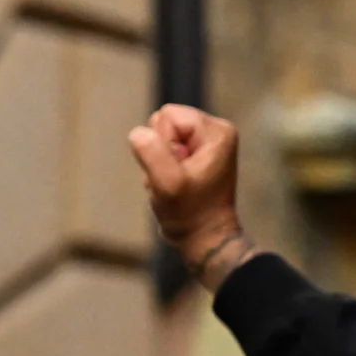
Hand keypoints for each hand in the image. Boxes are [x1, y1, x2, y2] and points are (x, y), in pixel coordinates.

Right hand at [126, 104, 259, 289]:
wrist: (205, 239)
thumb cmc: (190, 214)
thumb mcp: (168, 185)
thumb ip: (152, 154)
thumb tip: (138, 133)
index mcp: (217, 132)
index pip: (167, 116)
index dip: (161, 144)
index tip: (175, 170)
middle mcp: (216, 131)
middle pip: (164, 121)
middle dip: (159, 151)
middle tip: (173, 178)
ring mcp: (208, 142)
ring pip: (162, 135)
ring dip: (159, 161)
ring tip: (174, 184)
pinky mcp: (199, 153)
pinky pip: (166, 147)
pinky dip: (163, 167)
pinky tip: (175, 186)